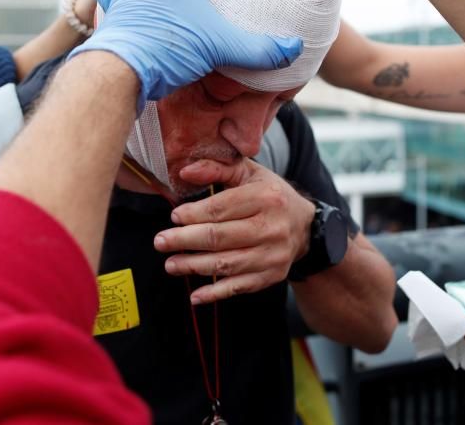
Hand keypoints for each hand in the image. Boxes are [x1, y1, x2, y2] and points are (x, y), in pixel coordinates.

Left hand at [152, 158, 315, 304]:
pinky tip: (195, 296)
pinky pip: (239, 287)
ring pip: (226, 264)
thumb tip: (184, 172)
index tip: (174, 217)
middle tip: (160, 242)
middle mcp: (272, 227)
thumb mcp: (249, 173)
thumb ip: (217, 168)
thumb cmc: (269, 195)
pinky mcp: (271, 276)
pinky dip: (215, 293)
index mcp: (266, 197)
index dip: (193, 215)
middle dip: (185, 241)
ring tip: (170, 264)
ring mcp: (273, 255)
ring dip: (194, 266)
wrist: (304, 227)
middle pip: (220, 238)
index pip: (221, 209)